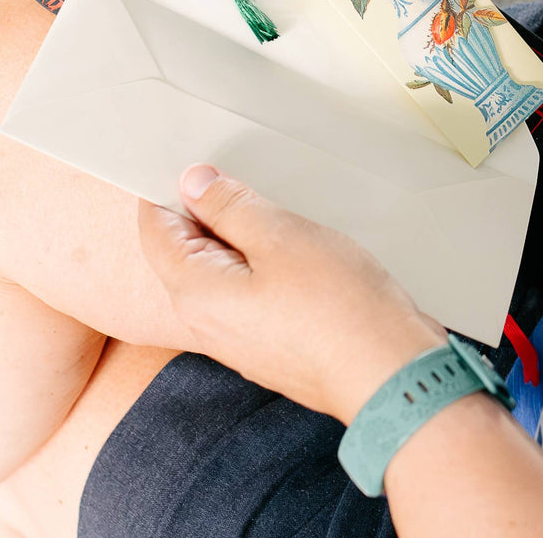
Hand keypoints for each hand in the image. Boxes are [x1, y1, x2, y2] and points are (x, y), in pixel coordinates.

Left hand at [138, 165, 445, 423]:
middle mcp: (205, 321)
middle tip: (251, 187)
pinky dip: (264, 268)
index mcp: (194, 291)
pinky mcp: (267, 345)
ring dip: (244, 241)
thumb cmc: (338, 308)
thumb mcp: (279, 235)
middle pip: (185, 250)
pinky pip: (249, 295)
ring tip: (284, 222)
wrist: (389, 375)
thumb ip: (228, 206)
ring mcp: (237, 339)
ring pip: (222, 272)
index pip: (154, 227)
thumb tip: (192, 184)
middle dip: (211, 214)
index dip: (172, 189)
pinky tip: (300, 257)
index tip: (203, 166)